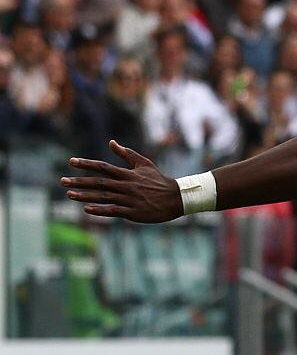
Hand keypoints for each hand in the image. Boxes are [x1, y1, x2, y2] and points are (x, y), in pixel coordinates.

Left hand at [61, 140, 183, 222]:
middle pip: (98, 182)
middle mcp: (125, 186)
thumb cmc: (159, 180)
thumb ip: (127, 154)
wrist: (175, 199)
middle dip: (79, 181)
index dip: (86, 164)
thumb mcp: (144, 164)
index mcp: (127, 174)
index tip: (71, 162)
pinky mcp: (132, 212)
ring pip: (102, 197)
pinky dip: (99, 210)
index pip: (103, 167)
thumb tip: (112, 142)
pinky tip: (87, 209)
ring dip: (85, 196)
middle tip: (62, 181)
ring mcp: (128, 199)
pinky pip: (112, 210)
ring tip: (69, 194)